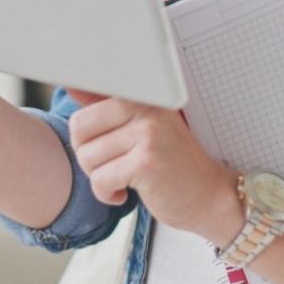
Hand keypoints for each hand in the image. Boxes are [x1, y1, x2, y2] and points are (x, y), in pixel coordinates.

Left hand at [66, 89, 238, 238]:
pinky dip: (107, 194)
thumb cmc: (174, 163)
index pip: (84, 111)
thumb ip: (110, 108)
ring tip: (124, 178)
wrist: (209, 194)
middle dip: (89, 156)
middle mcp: (146, 108)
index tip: (108, 148)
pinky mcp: (146, 162)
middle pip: (80, 131)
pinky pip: (100, 180)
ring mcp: (148, 133)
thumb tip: (74, 89)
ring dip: (100, 178)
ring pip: (88, 157)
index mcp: (142, 96)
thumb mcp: (144, 128)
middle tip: (113, 166)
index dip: (86, 138)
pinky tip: (126, 193)